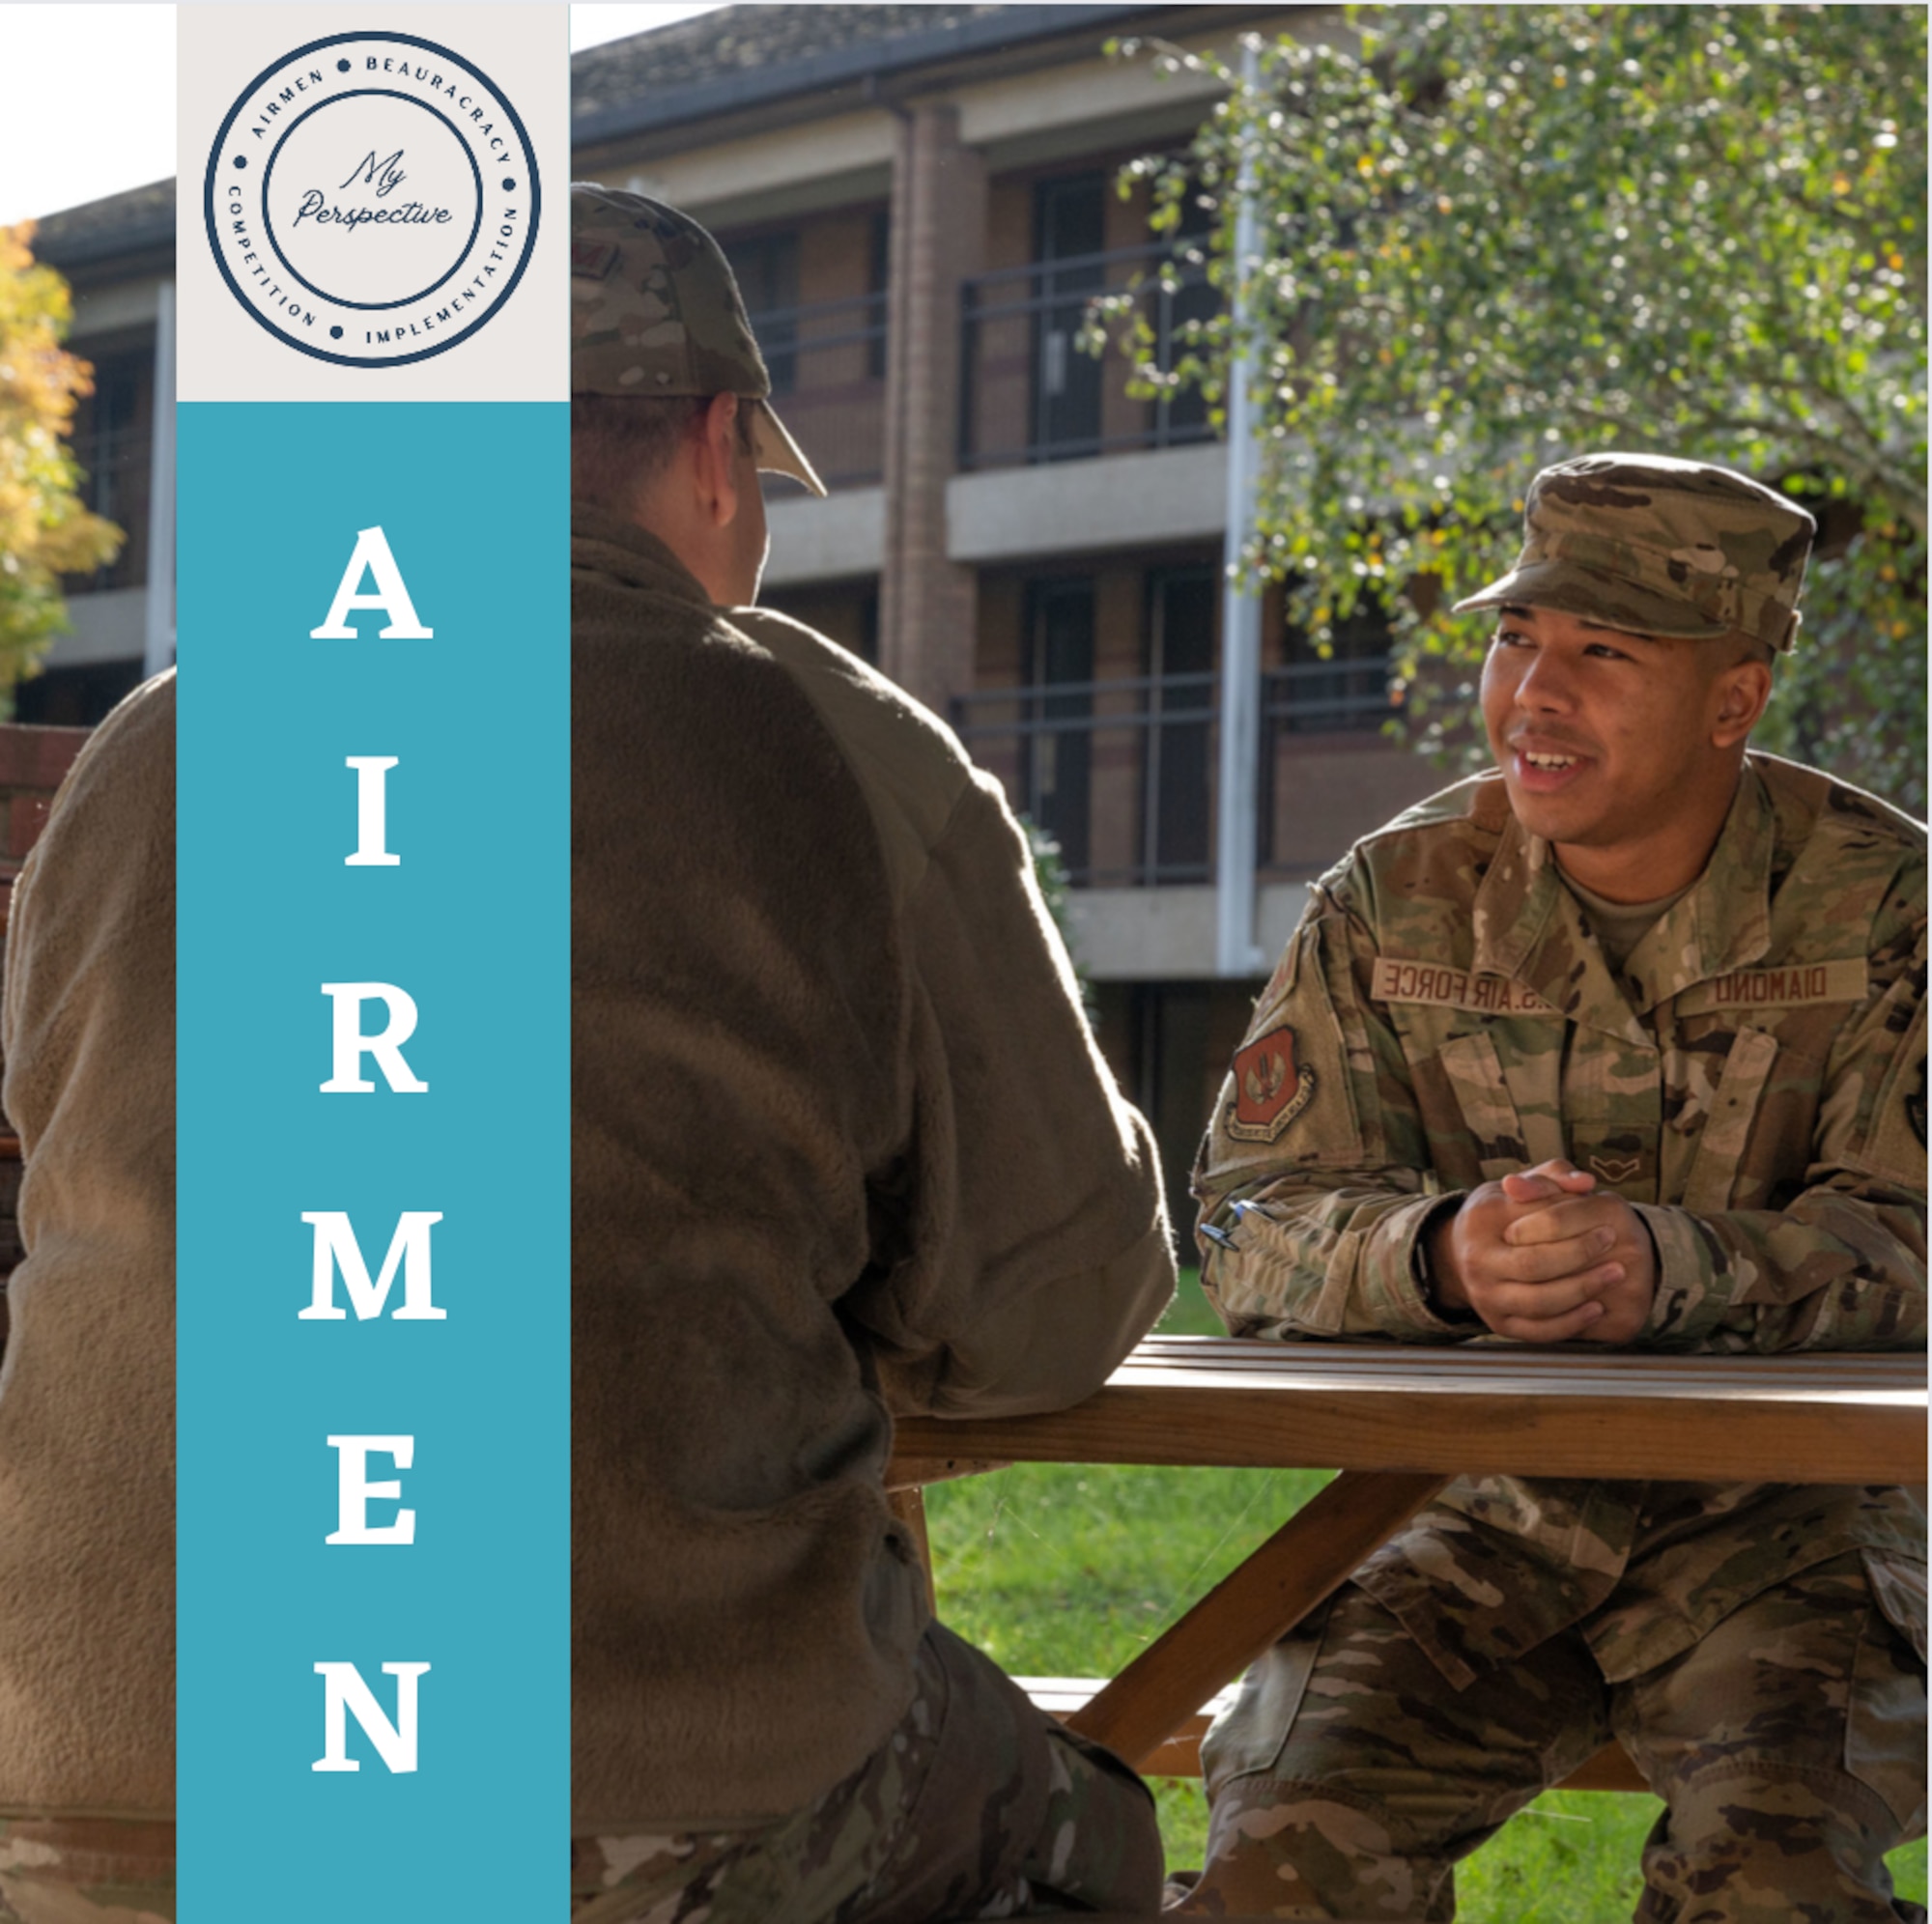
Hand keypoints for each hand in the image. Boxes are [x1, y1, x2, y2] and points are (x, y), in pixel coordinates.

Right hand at [1429, 1159, 1655, 1343]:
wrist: (1462, 1252)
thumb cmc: (1503, 1213)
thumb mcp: (1520, 1185)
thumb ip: (1554, 1175)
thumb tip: (1584, 1182)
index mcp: (1481, 1219)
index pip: (1532, 1226)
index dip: (1575, 1230)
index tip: (1609, 1228)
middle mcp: (1476, 1260)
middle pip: (1534, 1265)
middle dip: (1580, 1259)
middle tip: (1614, 1252)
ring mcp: (1485, 1296)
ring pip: (1538, 1302)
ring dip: (1582, 1291)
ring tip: (1612, 1277)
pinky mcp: (1498, 1323)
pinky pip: (1538, 1331)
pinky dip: (1571, 1323)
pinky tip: (1596, 1308)